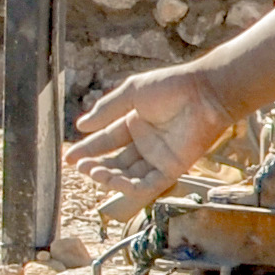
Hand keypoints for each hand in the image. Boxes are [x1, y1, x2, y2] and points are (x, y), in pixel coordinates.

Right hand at [70, 62, 237, 208]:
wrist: (204, 93)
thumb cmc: (171, 87)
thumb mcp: (132, 93)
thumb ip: (107, 110)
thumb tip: (81, 125)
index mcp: (135, 123)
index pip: (107, 140)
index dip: (88, 150)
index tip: (70, 158)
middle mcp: (145, 143)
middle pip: (116, 161)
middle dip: (97, 166)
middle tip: (81, 167)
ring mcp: (158, 157)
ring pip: (129, 175)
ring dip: (110, 177)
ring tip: (93, 173)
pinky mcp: (172, 169)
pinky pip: (149, 185)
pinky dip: (131, 187)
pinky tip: (116, 182)